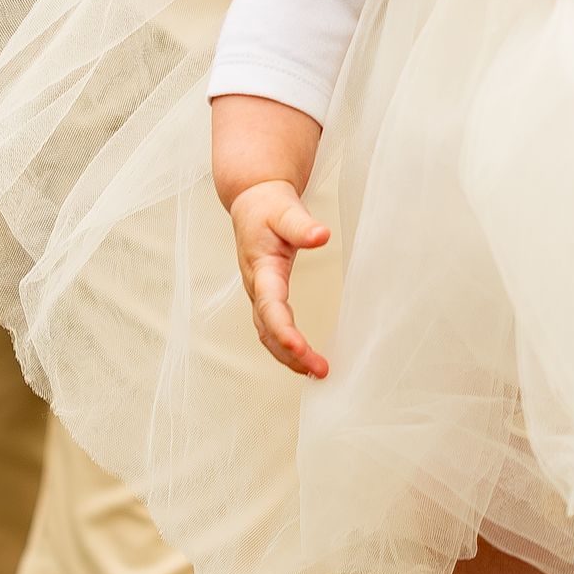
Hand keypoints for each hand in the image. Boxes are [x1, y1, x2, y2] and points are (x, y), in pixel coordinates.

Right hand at [230, 180, 331, 378]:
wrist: (251, 201)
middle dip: (291, 354)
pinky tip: (304, 357)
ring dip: (289, 357)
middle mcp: (256, 286)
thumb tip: (322, 236)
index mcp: (261, 268)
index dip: (284, 330)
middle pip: (269, 330)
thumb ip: (302, 226)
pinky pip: (272, 328)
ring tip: (316, 372)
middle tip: (320, 371)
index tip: (301, 348)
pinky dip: (286, 347)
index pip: (270, 306)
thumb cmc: (267, 206)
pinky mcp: (265, 295)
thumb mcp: (285, 210)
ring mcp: (258, 294)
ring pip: (268, 334)